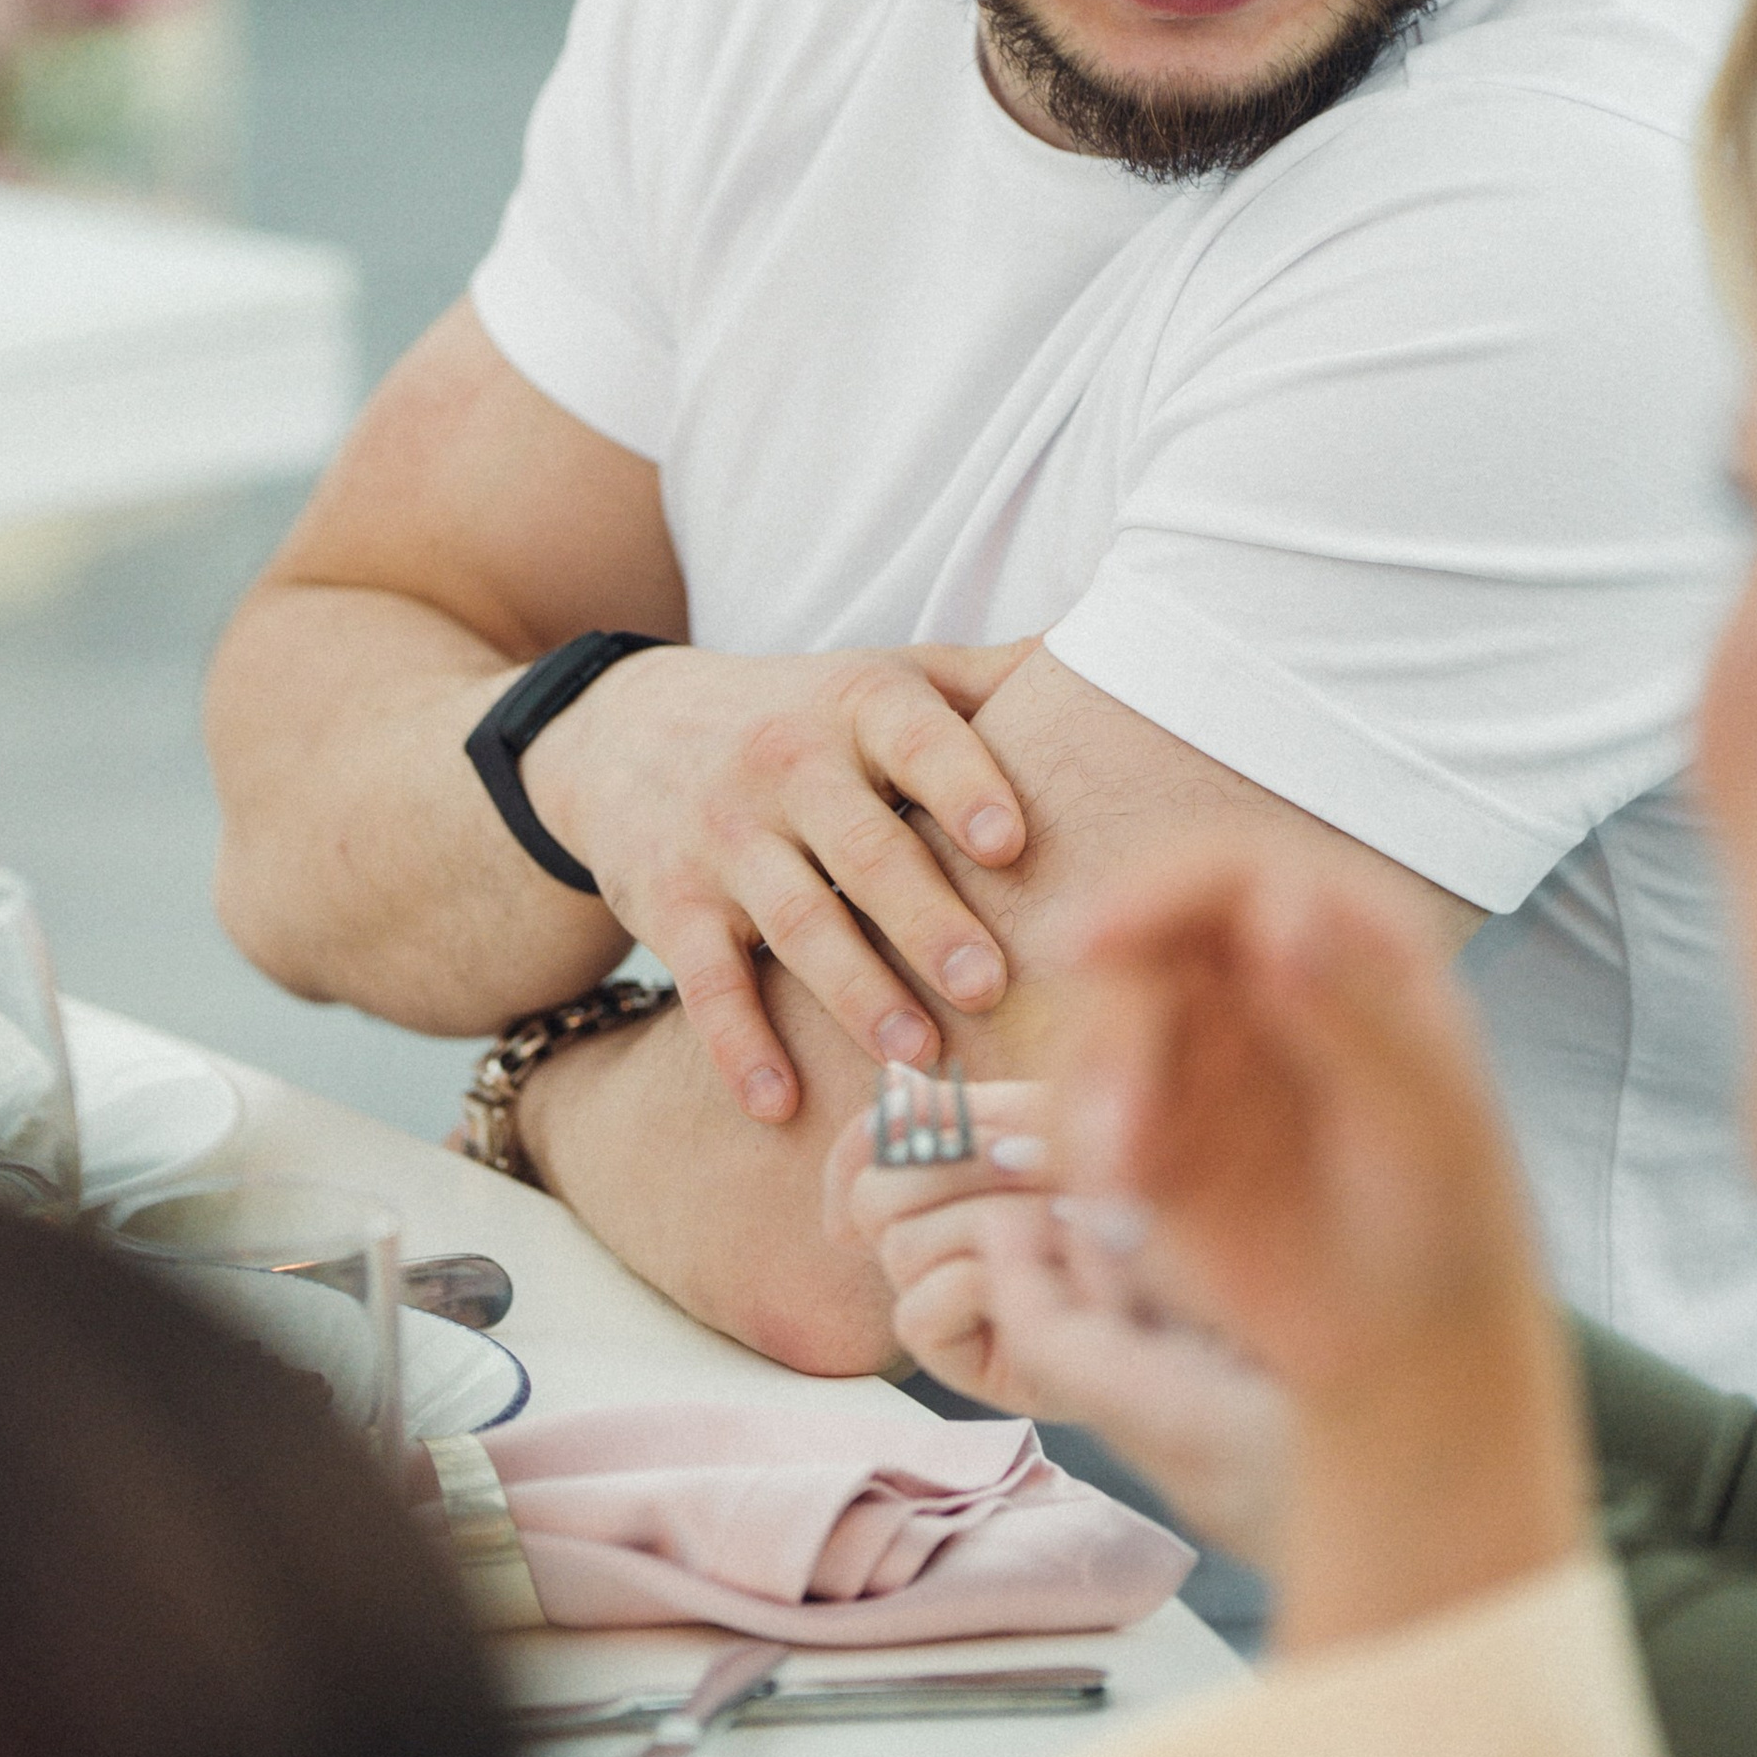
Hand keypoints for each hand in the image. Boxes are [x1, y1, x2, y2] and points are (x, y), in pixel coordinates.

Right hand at [526, 640, 1035, 1120]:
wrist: (623, 731)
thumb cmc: (802, 715)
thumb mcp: (886, 674)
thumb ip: (991, 679)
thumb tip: (1132, 654)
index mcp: (859, 705)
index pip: (916, 739)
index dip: (963, 785)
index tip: (1010, 844)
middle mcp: (788, 765)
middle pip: (863, 848)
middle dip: (926, 919)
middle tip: (990, 985)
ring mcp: (724, 839)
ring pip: (794, 920)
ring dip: (854, 991)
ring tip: (917, 1050)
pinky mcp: (672, 905)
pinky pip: (705, 982)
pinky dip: (739, 1043)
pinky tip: (779, 1102)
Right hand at [821, 1081, 1292, 1560]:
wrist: (1221, 1290)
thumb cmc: (1154, 1201)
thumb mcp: (1071, 1130)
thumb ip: (983, 1109)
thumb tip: (895, 1080)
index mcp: (949, 1173)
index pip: (868, 1143)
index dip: (876, 1131)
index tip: (912, 1119)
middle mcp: (931, 1238)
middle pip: (875, 1191)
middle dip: (955, 1166)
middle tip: (1034, 1163)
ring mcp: (944, 1299)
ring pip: (899, 1243)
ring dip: (991, 1218)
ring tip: (1072, 1220)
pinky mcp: (962, 1359)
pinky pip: (919, 1306)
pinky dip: (983, 1280)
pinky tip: (1049, 1273)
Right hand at [1050, 844, 1588, 1649]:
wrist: (1408, 1355)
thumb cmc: (1447, 1229)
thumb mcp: (1422, 1119)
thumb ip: (1354, 1011)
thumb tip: (1279, 908)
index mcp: (1347, 944)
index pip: (1233, 876)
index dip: (1157, 894)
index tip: (1098, 942)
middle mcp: (1260, 979)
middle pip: (1143, 940)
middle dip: (1113, 1014)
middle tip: (1112, 1108)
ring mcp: (1200, 1051)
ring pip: (1099, 1022)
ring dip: (1094, 1087)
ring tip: (1123, 1176)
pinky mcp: (1152, 1127)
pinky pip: (1079, 1106)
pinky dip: (1082, 1142)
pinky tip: (1123, 1198)